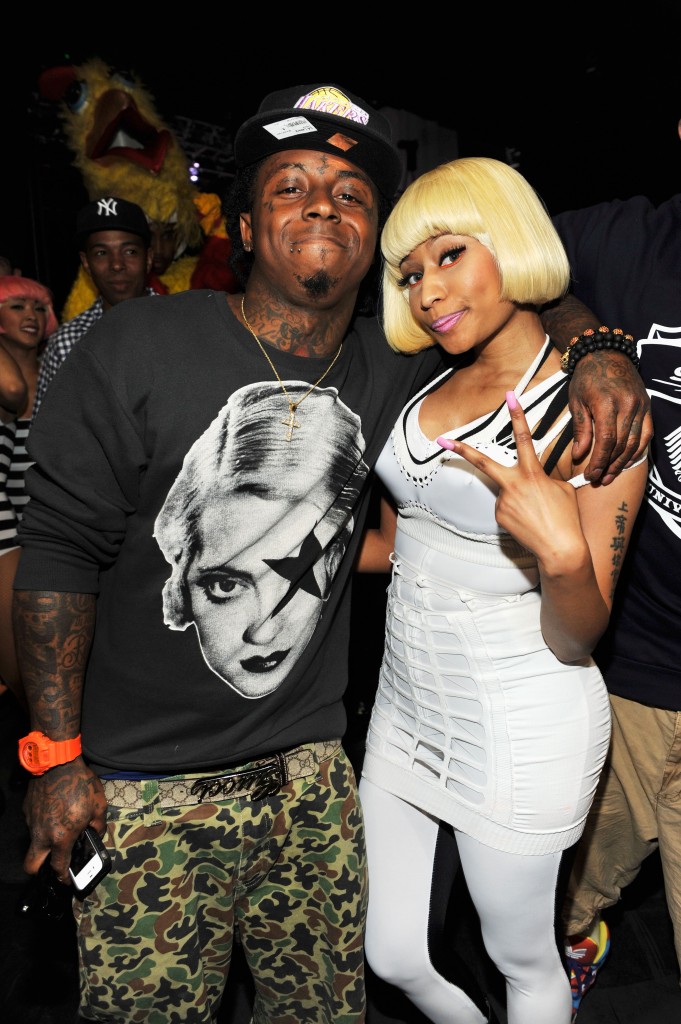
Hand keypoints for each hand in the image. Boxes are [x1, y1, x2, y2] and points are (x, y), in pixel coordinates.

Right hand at [22, 758, 106, 882]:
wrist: (57, 762)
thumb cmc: (80, 784)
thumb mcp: (99, 805)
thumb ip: (98, 825)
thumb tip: (97, 833)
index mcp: (61, 837)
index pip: (59, 866)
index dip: (63, 877)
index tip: (67, 880)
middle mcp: (42, 834)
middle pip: (31, 865)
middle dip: (40, 870)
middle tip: (54, 863)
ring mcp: (32, 822)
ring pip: (34, 842)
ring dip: (44, 841)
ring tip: (60, 826)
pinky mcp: (27, 810)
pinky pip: (33, 824)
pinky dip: (42, 823)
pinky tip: (54, 811)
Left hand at [438, 392, 587, 570]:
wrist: (560, 549)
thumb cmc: (565, 518)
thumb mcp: (561, 488)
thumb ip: (545, 477)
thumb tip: (533, 478)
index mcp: (532, 473)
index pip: (523, 438)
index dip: (517, 415)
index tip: (510, 397)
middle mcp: (513, 485)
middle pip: (483, 462)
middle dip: (461, 450)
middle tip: (443, 441)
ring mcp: (503, 501)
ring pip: (504, 490)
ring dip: (517, 496)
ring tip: (536, 512)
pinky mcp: (499, 516)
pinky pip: (505, 506)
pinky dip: (515, 510)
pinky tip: (528, 520)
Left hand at [569, 350, 651, 484]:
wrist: (607, 353)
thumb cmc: (587, 378)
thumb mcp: (576, 401)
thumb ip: (581, 429)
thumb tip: (579, 456)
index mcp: (607, 403)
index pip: (606, 440)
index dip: (599, 461)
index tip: (590, 475)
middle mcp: (628, 404)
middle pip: (621, 444)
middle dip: (609, 465)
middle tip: (598, 480)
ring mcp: (641, 405)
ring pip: (635, 442)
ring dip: (623, 463)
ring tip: (610, 476)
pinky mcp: (647, 406)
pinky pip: (646, 434)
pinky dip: (637, 451)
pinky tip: (626, 462)